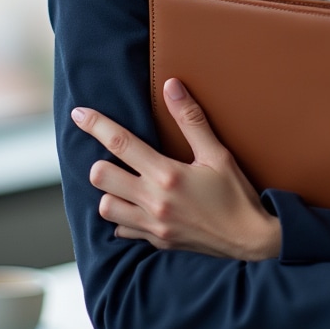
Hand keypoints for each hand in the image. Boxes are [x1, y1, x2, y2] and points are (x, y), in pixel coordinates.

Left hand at [70, 79, 280, 260]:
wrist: (251, 240)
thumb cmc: (236, 193)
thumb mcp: (218, 153)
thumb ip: (191, 119)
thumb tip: (171, 86)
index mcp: (167, 174)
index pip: (121, 143)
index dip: (96, 125)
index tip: (78, 113)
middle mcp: (153, 201)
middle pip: (101, 177)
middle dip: (101, 163)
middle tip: (116, 158)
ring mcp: (152, 225)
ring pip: (105, 207)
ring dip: (110, 191)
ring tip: (126, 182)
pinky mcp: (156, 242)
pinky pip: (123, 231)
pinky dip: (123, 218)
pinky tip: (137, 208)